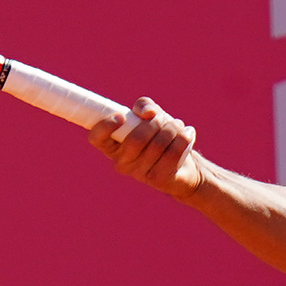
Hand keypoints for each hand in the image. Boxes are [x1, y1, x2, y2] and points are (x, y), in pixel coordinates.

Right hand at [88, 96, 203, 197]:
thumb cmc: (160, 136)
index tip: (121, 116)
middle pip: (135, 139)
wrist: (182, 165)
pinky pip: (172, 154)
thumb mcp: (150, 116)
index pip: (97, 139)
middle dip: (154, 123)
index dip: (105, 126)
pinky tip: (188, 132)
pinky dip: (183, 138)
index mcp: (112, 147)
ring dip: (171, 128)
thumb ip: (144, 106)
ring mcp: (139, 173)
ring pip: (157, 145)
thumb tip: (148, 113)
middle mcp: (121, 163)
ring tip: (177, 125)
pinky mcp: (158, 179)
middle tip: (163, 118)